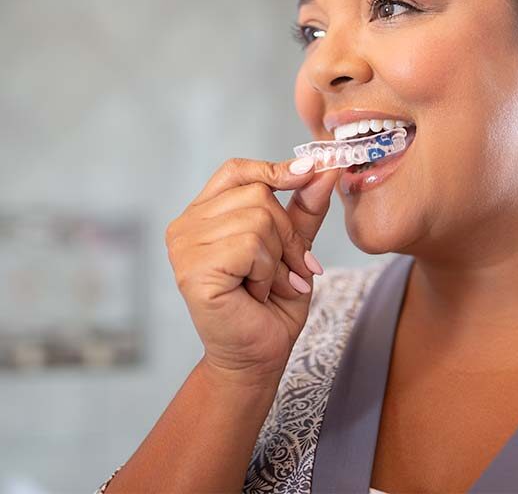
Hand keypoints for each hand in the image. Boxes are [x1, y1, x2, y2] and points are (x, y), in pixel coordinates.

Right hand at [165, 156, 338, 382]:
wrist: (258, 357)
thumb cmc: (270, 305)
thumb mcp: (293, 246)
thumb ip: (304, 207)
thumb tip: (323, 169)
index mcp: (203, 214)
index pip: (236, 170)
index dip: (273, 169)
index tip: (310, 172)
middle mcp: (186, 225)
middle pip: (257, 194)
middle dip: (287, 234)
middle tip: (287, 270)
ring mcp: (184, 246)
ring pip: (259, 219)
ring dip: (278, 259)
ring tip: (267, 286)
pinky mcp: (193, 269)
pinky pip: (251, 246)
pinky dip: (267, 273)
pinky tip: (255, 294)